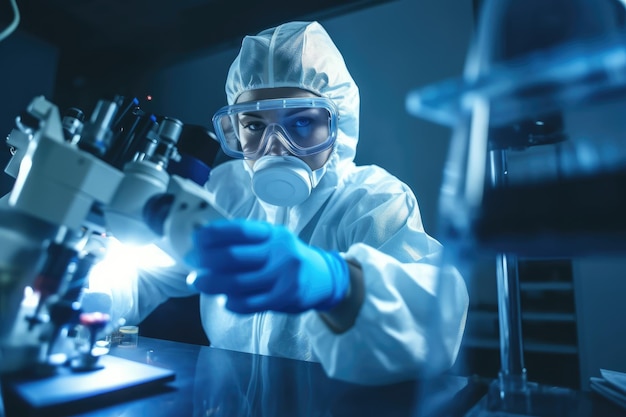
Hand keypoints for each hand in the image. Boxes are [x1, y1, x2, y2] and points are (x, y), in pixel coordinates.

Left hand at [185, 219, 349, 313]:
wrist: (323, 278)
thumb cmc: (287, 258)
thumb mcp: (272, 241)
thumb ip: (244, 241)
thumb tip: (202, 240)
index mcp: (272, 234)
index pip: (239, 230)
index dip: (213, 234)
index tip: (195, 239)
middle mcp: (279, 251)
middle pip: (233, 256)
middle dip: (205, 260)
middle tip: (191, 263)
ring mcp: (283, 275)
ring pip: (238, 282)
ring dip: (211, 283)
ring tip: (197, 282)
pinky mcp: (285, 297)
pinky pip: (250, 303)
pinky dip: (232, 303)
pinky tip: (224, 300)